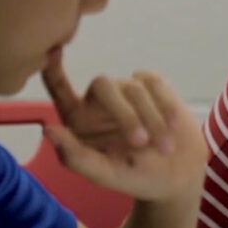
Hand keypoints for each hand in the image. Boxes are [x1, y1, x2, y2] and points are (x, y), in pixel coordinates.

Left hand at [41, 53, 208, 200]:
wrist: (178, 173)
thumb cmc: (135, 176)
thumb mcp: (105, 175)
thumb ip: (76, 157)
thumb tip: (48, 130)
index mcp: (79, 120)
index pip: (59, 87)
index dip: (52, 68)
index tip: (51, 50)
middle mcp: (100, 100)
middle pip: (104, 85)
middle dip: (125, 115)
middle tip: (141, 143)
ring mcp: (126, 90)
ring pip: (134, 88)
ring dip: (151, 119)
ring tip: (164, 148)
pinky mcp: (153, 85)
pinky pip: (155, 84)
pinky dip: (165, 105)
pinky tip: (172, 125)